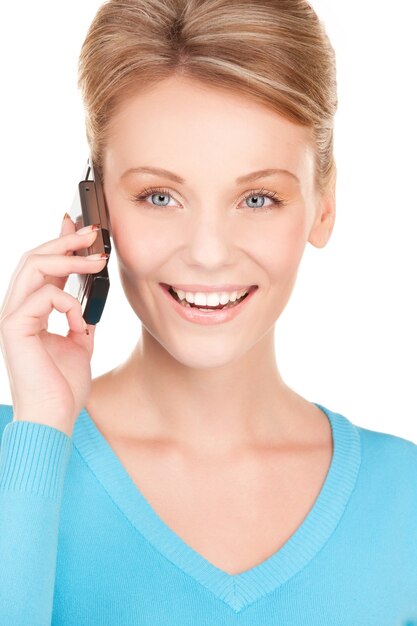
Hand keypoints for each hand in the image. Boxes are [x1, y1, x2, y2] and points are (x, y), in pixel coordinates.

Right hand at [0, 215, 107, 436]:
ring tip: (97, 259)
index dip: (60, 243)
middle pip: (35, 258)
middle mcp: (18, 309)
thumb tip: (89, 303)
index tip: (80, 228)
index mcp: (32, 312)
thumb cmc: (63, 386)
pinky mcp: (14, 326)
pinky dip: (69, 304)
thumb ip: (80, 320)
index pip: (43, 268)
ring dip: (68, 257)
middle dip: (65, 239)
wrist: (54, 418)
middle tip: (93, 231)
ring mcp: (12, 316)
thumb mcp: (79, 345)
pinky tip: (80, 323)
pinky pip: (44, 296)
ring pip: (34, 266)